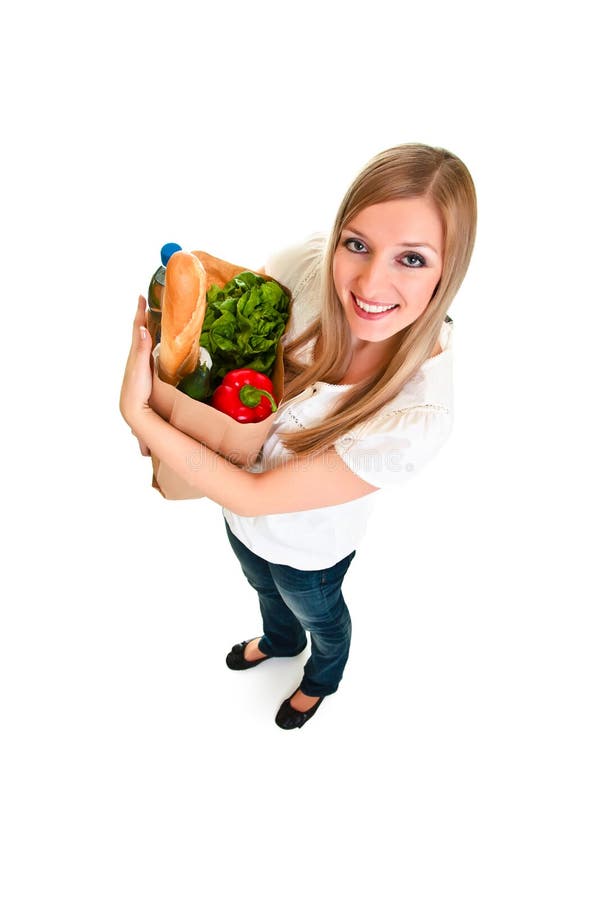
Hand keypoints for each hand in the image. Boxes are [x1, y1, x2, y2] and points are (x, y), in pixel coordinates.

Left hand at [120, 296, 153, 427]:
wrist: (132, 407)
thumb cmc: (136, 388)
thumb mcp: (140, 367)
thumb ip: (142, 349)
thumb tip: (143, 329)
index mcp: (136, 351)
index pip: (138, 326)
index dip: (140, 311)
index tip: (141, 296)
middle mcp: (136, 354)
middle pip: (140, 330)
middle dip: (143, 315)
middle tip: (147, 302)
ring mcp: (140, 362)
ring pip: (143, 339)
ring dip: (146, 327)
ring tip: (151, 317)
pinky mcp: (144, 369)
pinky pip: (147, 349)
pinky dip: (150, 341)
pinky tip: (154, 344)